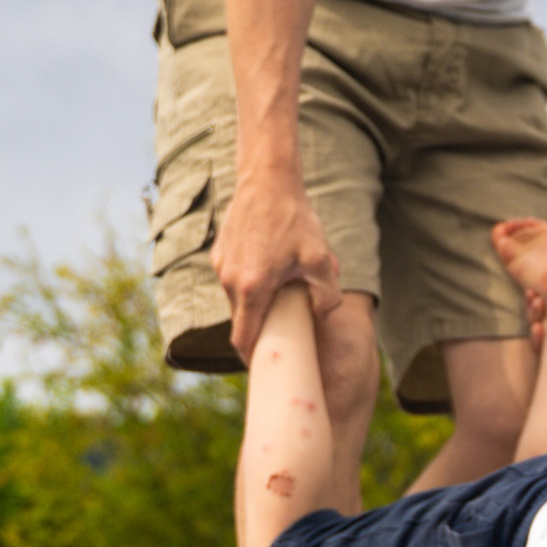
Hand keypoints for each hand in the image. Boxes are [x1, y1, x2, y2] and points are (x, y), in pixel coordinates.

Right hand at [215, 171, 341, 361]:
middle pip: (241, 320)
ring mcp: (221, 266)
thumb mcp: (322, 260)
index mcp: (252, 288)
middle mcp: (230, 280)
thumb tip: (319, 316)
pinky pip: (233, 280)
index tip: (265, 366)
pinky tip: (270, 272)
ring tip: (280, 298)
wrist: (268, 180)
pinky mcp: (219, 253)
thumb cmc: (296, 220)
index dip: (252, 357)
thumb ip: (326, 296)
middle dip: (259, 330)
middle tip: (282, 335)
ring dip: (255, 305)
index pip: (243, 338)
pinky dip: (248, 285)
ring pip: (237, 300)